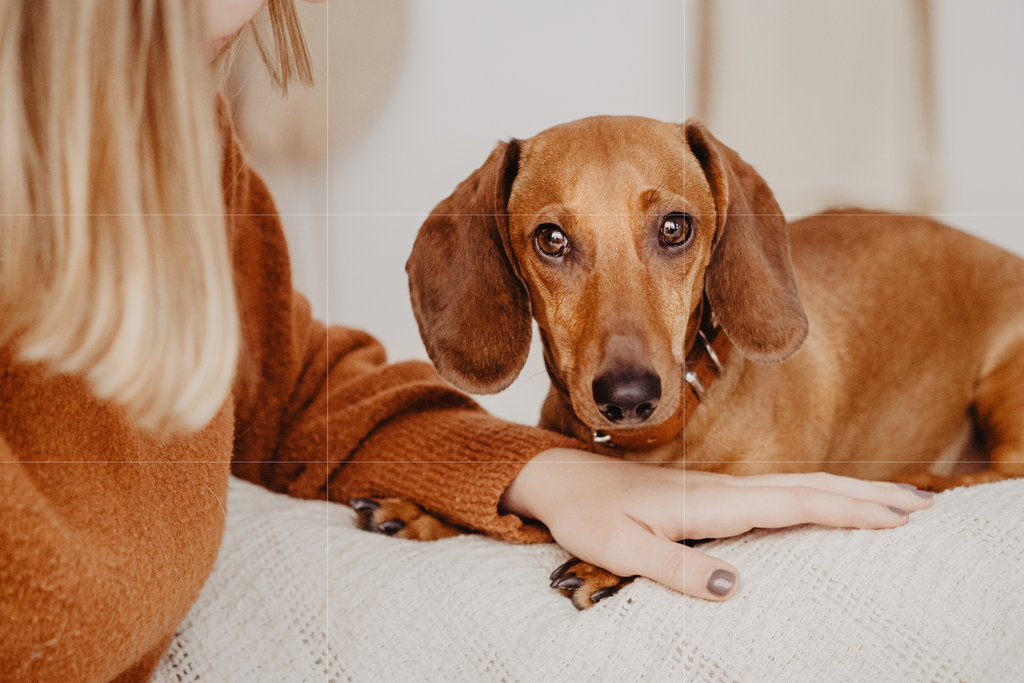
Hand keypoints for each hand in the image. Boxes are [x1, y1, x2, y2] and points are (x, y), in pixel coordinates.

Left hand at [500, 448, 933, 600]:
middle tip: (923, 504)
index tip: (896, 514)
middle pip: (807, 487)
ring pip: (795, 487)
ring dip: (847, 493)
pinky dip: (813, 497)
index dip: (846, 508)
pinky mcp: (709, 498)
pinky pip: (775, 495)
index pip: (791, 502)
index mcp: (707, 501)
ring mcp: (717, 491)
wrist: (560, 481)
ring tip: (895, 502)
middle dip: (865, 495)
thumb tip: (735, 586)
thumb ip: (675, 567)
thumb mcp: (620, 549)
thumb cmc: (587, 515)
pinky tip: (826, 506)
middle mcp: (721, 490)